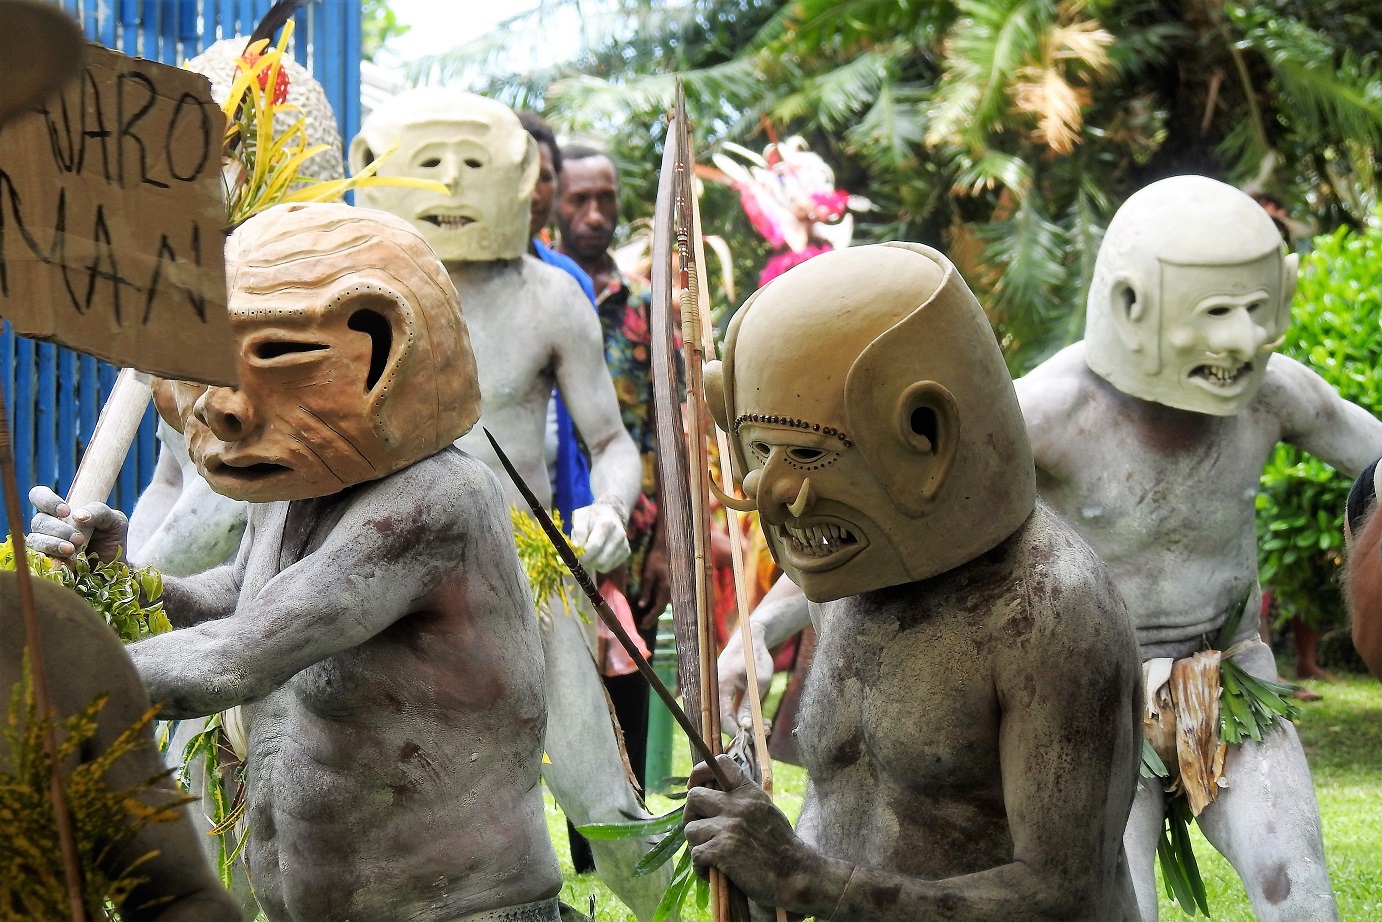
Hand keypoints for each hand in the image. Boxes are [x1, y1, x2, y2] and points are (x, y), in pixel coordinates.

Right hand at [28, 485, 128, 562]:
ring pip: (36, 539)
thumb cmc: (111, 537)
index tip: (66, 512)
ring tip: (72, 549)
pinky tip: (67, 559)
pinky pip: (37, 556)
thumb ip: (99, 512)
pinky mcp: (45, 560)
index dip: (47, 501)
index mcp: (61, 510)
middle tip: (79, 538)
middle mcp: (49, 524)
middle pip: (39, 520)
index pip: (39, 496)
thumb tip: (78, 515)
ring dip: (53, 543)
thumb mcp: (114, 520)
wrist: (115, 563)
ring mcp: (45, 543)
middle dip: (58, 528)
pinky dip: (51, 556)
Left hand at [571, 501, 630, 572]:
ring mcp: (624, 544)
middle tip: (579, 560)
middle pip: (601, 559)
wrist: (611, 514)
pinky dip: (600, 565)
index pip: (595, 546)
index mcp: (607, 524)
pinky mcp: (626, 553)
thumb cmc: (592, 516)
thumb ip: (578, 530)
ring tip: (588, 555)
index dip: (583, 555)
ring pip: (605, 566)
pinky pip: (610, 567)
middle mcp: (619, 534)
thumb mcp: (581, 516)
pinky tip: (597, 555)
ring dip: (593, 565)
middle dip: (587, 562)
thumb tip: (577, 547)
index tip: (574, 558)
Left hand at [637, 528, 671, 627]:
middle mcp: (671, 592)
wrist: (666, 549)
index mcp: (665, 589)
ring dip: (655, 611)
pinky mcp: (671, 587)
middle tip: (643, 626)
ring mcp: (673, 589)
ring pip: (663, 604)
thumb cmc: (655, 560)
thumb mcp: (648, 575)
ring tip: (645, 618)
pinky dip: (657, 604)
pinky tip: (651, 606)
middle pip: (662, 609)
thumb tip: (641, 606)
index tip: (642, 625)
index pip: (657, 608)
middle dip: (652, 618)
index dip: (650, 618)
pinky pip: (664, 599)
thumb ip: (646, 591)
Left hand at [685, 755, 813, 908]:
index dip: (700, 772)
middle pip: (694, 796)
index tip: (694, 785)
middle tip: (699, 829)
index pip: (720, 764)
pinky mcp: (721, 850)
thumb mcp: (766, 810)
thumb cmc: (780, 846)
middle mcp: (737, 805)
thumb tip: (715, 795)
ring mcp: (728, 827)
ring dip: (696, 844)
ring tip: (709, 855)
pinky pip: (695, 854)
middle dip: (691, 814)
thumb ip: (743, 800)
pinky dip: (700, 867)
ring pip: (690, 829)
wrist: (795, 874)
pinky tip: (711, 872)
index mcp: (749, 792)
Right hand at [716, 620, 773, 736]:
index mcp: (721, 685)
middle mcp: (715, 689)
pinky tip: (760, 718)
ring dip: (746, 723)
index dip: (738, 731)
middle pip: (724, 719)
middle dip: (744, 729)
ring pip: (728, 715)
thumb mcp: (759, 681)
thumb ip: (750, 704)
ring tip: (767, 725)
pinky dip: (744, 715)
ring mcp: (718, 690)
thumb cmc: (755, 657)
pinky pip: (730, 708)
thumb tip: (745, 726)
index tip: (755, 738)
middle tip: (765, 731)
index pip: (724, 718)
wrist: (749, 639)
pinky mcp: (723, 691)